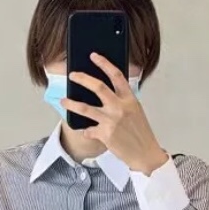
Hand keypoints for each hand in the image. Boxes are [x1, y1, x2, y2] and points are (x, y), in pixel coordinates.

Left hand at [63, 54, 168, 175]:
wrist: (145, 153)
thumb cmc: (140, 132)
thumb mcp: (135, 110)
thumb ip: (121, 100)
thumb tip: (102, 91)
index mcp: (130, 99)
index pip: (116, 76)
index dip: (104, 63)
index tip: (94, 56)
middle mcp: (120, 108)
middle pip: (98, 87)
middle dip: (83, 78)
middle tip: (73, 75)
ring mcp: (112, 121)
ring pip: (85, 108)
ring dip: (71, 104)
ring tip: (64, 101)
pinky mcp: (105, 134)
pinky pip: (88, 130)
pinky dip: (85, 130)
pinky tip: (85, 130)